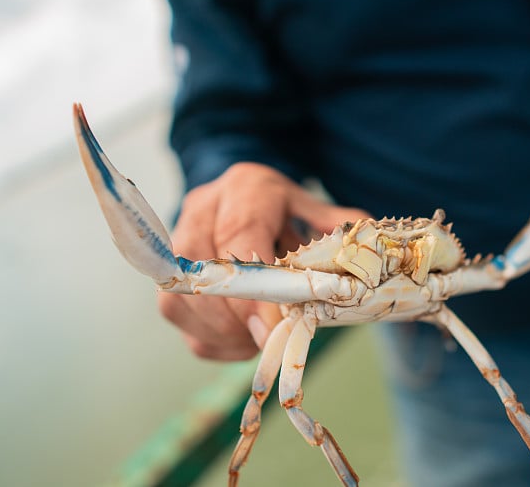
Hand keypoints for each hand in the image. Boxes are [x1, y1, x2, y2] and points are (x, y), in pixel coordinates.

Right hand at [158, 162, 368, 359]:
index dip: (253, 288)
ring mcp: (178, 242)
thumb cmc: (278, 207)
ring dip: (223, 333)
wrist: (235, 195)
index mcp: (245, 188)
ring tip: (259, 340)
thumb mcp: (310, 207)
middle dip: (236, 318)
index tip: (272, 325)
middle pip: (202, 274)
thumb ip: (333, 230)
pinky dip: (214, 340)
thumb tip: (362, 265)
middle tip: (269, 341)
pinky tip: (243, 340)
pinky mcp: (167, 273)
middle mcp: (202, 210)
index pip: (239, 237)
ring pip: (181, 302)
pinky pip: (179, 319)